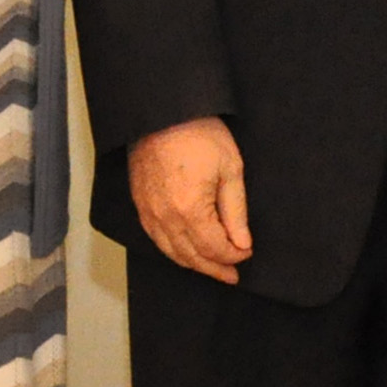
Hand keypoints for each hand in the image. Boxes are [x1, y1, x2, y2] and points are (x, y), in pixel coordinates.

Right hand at [129, 116, 251, 282]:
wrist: (163, 111)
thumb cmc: (197, 133)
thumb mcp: (230, 169)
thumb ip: (236, 212)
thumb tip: (241, 242)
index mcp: (190, 210)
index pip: (214, 248)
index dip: (233, 255)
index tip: (246, 252)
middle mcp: (165, 217)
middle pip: (192, 256)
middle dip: (215, 268)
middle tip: (232, 275)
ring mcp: (148, 211)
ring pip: (172, 252)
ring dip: (193, 263)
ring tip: (212, 268)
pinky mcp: (140, 203)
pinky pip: (155, 238)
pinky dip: (172, 250)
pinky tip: (184, 251)